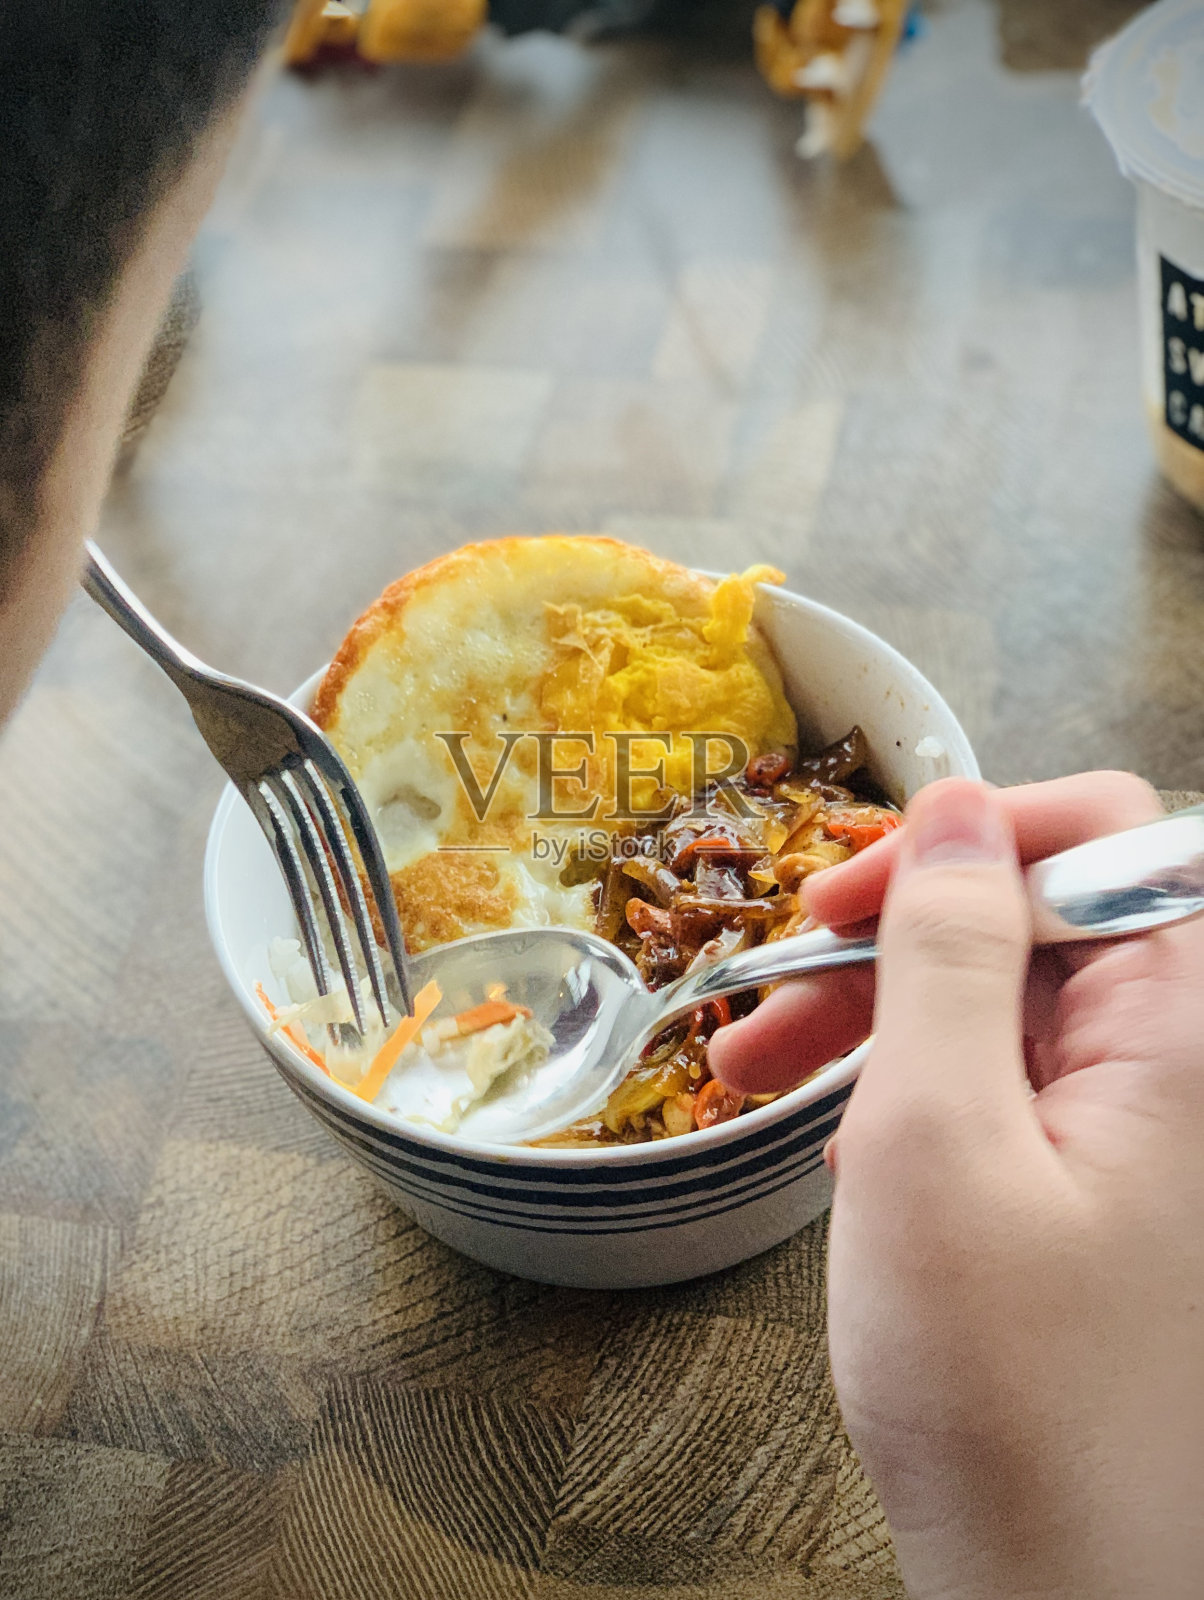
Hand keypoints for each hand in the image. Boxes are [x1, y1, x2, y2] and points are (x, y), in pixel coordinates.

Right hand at [712, 775, 1203, 1598]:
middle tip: (773, 989)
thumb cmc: (1006, 1394)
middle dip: (893, 937)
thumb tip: (958, 807)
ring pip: (1000, 1004)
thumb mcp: (940, 1143)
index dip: (971, 838)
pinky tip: (841, 1143)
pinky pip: (996, 1087)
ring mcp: (1133, 1131)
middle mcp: (1175, 1066)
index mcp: (1181, 1033)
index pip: (1105, 841)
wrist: (1057, 1594)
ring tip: (756, 1069)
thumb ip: (949, 956)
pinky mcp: (1089, 1186)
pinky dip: (906, 1092)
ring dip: (876, 1015)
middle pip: (1036, 919)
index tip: (851, 895)